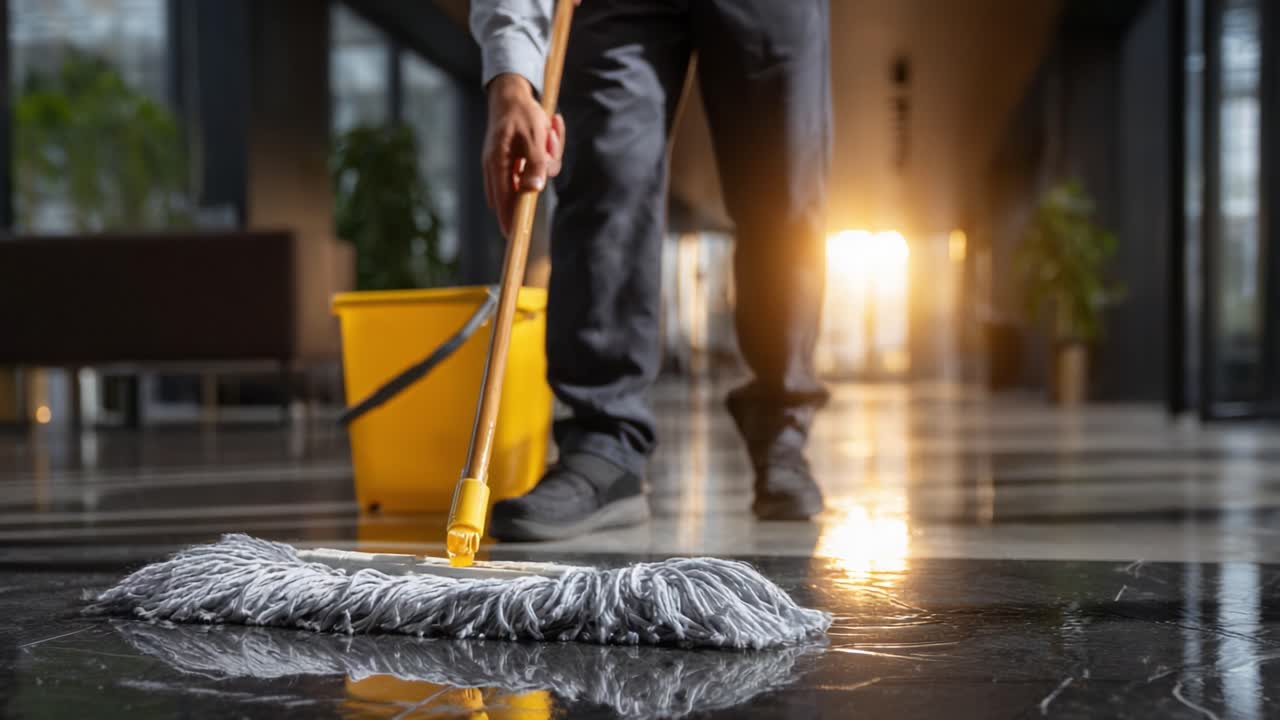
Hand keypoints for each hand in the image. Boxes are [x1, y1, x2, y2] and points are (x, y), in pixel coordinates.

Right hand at [482, 73, 565, 236]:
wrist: (511, 92)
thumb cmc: (522, 113)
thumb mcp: (533, 135)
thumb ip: (535, 163)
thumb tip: (534, 190)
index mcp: (497, 162)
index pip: (503, 199)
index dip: (508, 218)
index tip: (512, 236)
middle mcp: (497, 167)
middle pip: (523, 188)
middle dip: (545, 168)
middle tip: (550, 137)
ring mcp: (505, 164)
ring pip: (534, 175)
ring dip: (550, 154)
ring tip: (550, 128)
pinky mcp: (514, 160)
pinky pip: (536, 165)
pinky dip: (547, 151)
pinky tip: (550, 128)